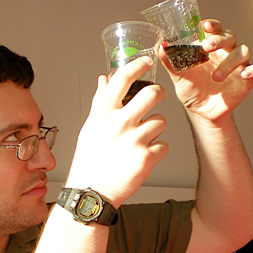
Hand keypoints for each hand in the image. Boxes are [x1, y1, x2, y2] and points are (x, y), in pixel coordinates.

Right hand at [66, 57, 168, 207]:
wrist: (91, 191)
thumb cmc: (89, 159)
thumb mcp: (90, 127)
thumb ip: (100, 101)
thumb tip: (104, 79)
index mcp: (103, 113)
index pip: (122, 78)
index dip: (138, 65)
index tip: (146, 62)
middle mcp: (119, 122)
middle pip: (153, 94)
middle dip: (158, 94)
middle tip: (156, 98)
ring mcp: (134, 140)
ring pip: (161, 121)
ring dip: (154, 130)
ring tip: (140, 141)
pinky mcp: (147, 157)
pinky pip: (163, 145)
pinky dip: (156, 151)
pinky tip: (142, 157)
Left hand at [159, 19, 252, 123]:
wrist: (201, 113)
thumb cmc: (192, 91)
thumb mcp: (179, 77)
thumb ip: (171, 62)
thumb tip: (160, 46)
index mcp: (209, 49)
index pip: (213, 30)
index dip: (211, 26)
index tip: (204, 26)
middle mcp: (225, 53)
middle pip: (229, 37)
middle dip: (219, 39)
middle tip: (207, 47)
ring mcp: (238, 65)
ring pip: (242, 52)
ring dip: (230, 61)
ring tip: (216, 77)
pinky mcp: (247, 78)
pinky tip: (246, 73)